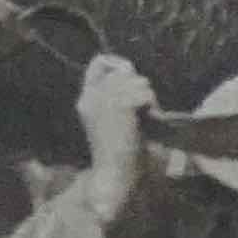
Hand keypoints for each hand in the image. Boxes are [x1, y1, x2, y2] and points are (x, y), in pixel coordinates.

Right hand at [74, 49, 153, 215]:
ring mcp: (103, 99)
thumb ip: (117, 93)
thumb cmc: (120, 154)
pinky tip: (149, 121)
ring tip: (146, 119)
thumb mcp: (114, 118)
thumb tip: (129, 68)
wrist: (116, 175)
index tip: (131, 76)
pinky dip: (151, 106)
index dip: (118, 64)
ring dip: (148, 97)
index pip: (100, 63)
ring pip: (137, 81)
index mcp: (86, 99)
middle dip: (140, 87)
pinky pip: (144, 93)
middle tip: (145, 111)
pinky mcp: (119, 106)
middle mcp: (91, 95)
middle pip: (125, 71)